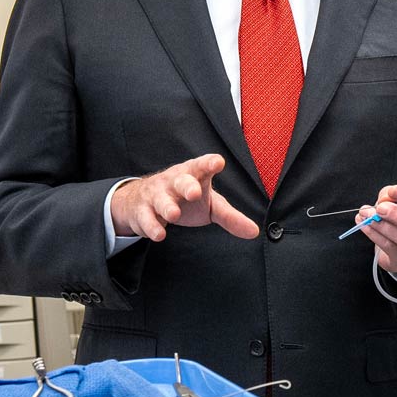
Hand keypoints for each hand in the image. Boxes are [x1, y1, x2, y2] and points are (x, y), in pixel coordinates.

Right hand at [111, 154, 259, 242]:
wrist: (142, 201)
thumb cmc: (184, 199)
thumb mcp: (210, 206)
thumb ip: (230, 217)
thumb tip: (254, 232)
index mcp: (194, 175)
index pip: (202, 166)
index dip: (209, 163)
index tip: (218, 162)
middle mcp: (175, 181)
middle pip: (181, 180)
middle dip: (187, 185)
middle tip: (194, 192)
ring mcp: (157, 195)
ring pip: (161, 200)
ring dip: (167, 206)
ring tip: (172, 215)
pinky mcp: (142, 211)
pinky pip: (146, 218)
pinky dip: (151, 226)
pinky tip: (159, 234)